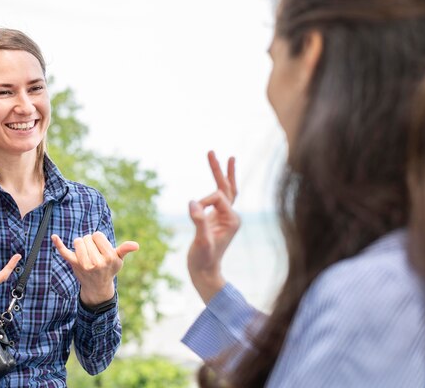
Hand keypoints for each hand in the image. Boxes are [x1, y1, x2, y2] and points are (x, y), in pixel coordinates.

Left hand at [51, 232, 138, 305]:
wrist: (97, 287)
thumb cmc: (109, 269)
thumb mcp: (118, 260)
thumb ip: (125, 250)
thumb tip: (136, 245)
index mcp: (108, 257)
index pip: (98, 235)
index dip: (99, 239)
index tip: (101, 248)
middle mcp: (96, 262)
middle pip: (87, 237)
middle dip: (90, 242)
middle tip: (94, 253)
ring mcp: (84, 264)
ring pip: (78, 241)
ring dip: (81, 244)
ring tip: (86, 252)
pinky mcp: (73, 265)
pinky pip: (64, 252)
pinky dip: (59, 244)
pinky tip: (54, 237)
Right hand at [188, 151, 239, 303]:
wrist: (205, 272)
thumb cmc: (204, 259)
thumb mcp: (201, 241)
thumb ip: (199, 221)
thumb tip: (192, 203)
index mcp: (232, 219)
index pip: (218, 198)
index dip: (203, 202)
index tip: (193, 214)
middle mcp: (232, 216)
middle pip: (227, 187)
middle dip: (219, 170)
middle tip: (211, 151)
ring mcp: (225, 217)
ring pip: (225, 190)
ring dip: (220, 173)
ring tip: (217, 156)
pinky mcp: (217, 218)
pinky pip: (220, 198)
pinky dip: (218, 186)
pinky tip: (217, 178)